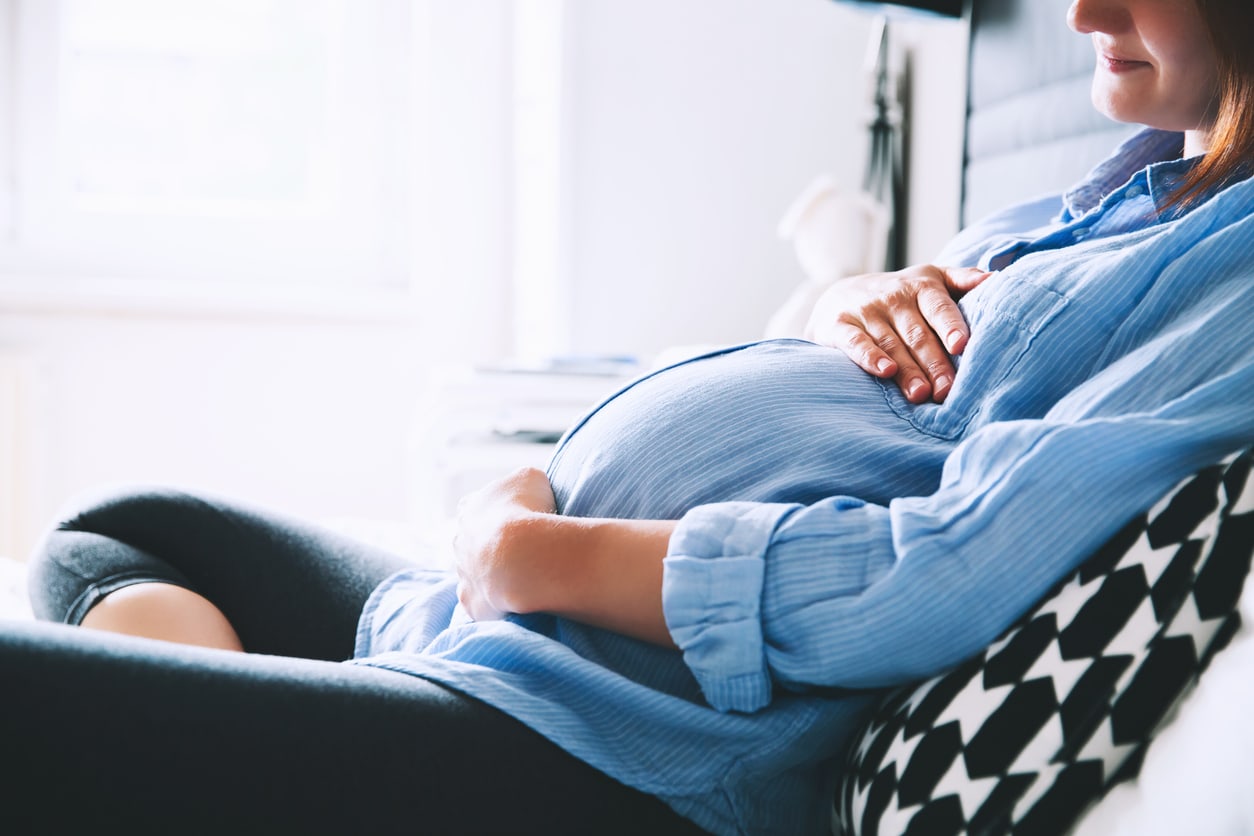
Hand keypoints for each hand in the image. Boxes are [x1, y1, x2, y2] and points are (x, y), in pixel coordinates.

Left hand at [453, 467, 555, 621]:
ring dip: (493, 573)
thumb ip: (526, 481)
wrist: (522, 556)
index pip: (474, 507)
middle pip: (472, 542)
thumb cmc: (528, 511)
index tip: (516, 517)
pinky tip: (512, 599)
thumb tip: (531, 488)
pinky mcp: (471, 602)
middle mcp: (459, 540)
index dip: (495, 512)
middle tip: (524, 549)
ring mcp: (462, 573)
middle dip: (492, 545)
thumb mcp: (533, 478)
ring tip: (524, 574)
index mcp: (469, 508)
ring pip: (474, 573)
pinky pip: (479, 602)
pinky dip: (492, 601)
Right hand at [804, 264, 990, 402]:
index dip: (950, 325)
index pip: (938, 307)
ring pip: (891, 344)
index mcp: (921, 287)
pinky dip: (869, 357)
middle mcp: (893, 297)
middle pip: (918, 334)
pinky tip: (885, 372)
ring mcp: (866, 312)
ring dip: (907, 370)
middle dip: (934, 363)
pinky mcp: (839, 326)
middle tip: (947, 391)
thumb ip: (962, 279)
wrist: (840, 296)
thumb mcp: (931, 279)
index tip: (961, 346)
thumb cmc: (899, 294)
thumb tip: (996, 279)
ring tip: (921, 394)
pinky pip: (856, 343)